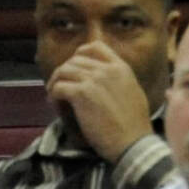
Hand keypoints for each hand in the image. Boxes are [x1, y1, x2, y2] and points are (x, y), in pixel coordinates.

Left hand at [45, 41, 156, 161]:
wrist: (132, 142)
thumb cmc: (135, 125)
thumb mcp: (133, 92)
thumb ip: (119, 81)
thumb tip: (106, 81)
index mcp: (121, 67)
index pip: (96, 46)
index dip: (81, 53)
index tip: (75, 65)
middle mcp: (106, 69)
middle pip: (75, 60)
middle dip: (65, 71)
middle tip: (61, 85)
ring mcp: (93, 80)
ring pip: (64, 71)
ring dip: (55, 82)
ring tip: (54, 94)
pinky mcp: (81, 94)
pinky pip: (59, 87)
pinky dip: (53, 94)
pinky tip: (55, 103)